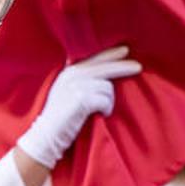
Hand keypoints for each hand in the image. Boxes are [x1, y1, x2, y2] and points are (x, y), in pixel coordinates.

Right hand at [16, 46, 141, 168]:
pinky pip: (105, 100)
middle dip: (123, 67)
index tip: (125, 50)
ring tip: (100, 111)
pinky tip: (99, 115)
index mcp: (68, 72)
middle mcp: (72, 75)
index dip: (111, 54)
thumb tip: (101, 72)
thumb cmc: (59, 118)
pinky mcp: (81, 98)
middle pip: (105, 67)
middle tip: (139, 67)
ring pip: (108, 87)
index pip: (94, 58)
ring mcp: (76, 85)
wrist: (46, 135)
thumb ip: (78, 79)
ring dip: (109, 101)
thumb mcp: (65, 91)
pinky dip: (106, 109)